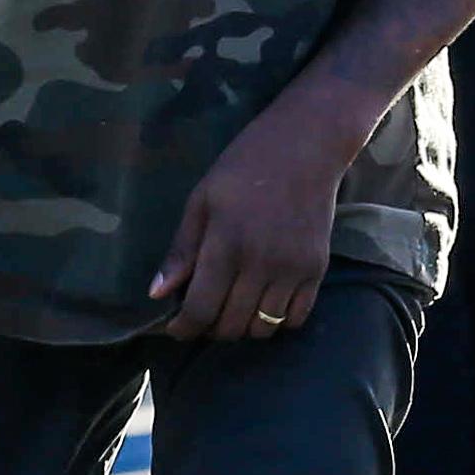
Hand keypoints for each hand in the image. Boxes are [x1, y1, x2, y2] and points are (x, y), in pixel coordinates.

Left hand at [149, 99, 348, 343]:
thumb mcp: (201, 200)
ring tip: (232, 307)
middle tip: (203, 312)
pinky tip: (262, 301)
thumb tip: (156, 295)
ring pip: (263, 328)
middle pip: (232, 325)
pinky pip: (295, 318)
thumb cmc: (244, 167)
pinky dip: (276, 320)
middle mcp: (261, 264)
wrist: (307, 146)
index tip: (176, 328)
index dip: (184, 328)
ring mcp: (293, 270)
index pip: (201, 310)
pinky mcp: (318, 269)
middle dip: (210, 328)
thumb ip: (182, 251)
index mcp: (226, 245)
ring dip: (243, 327)